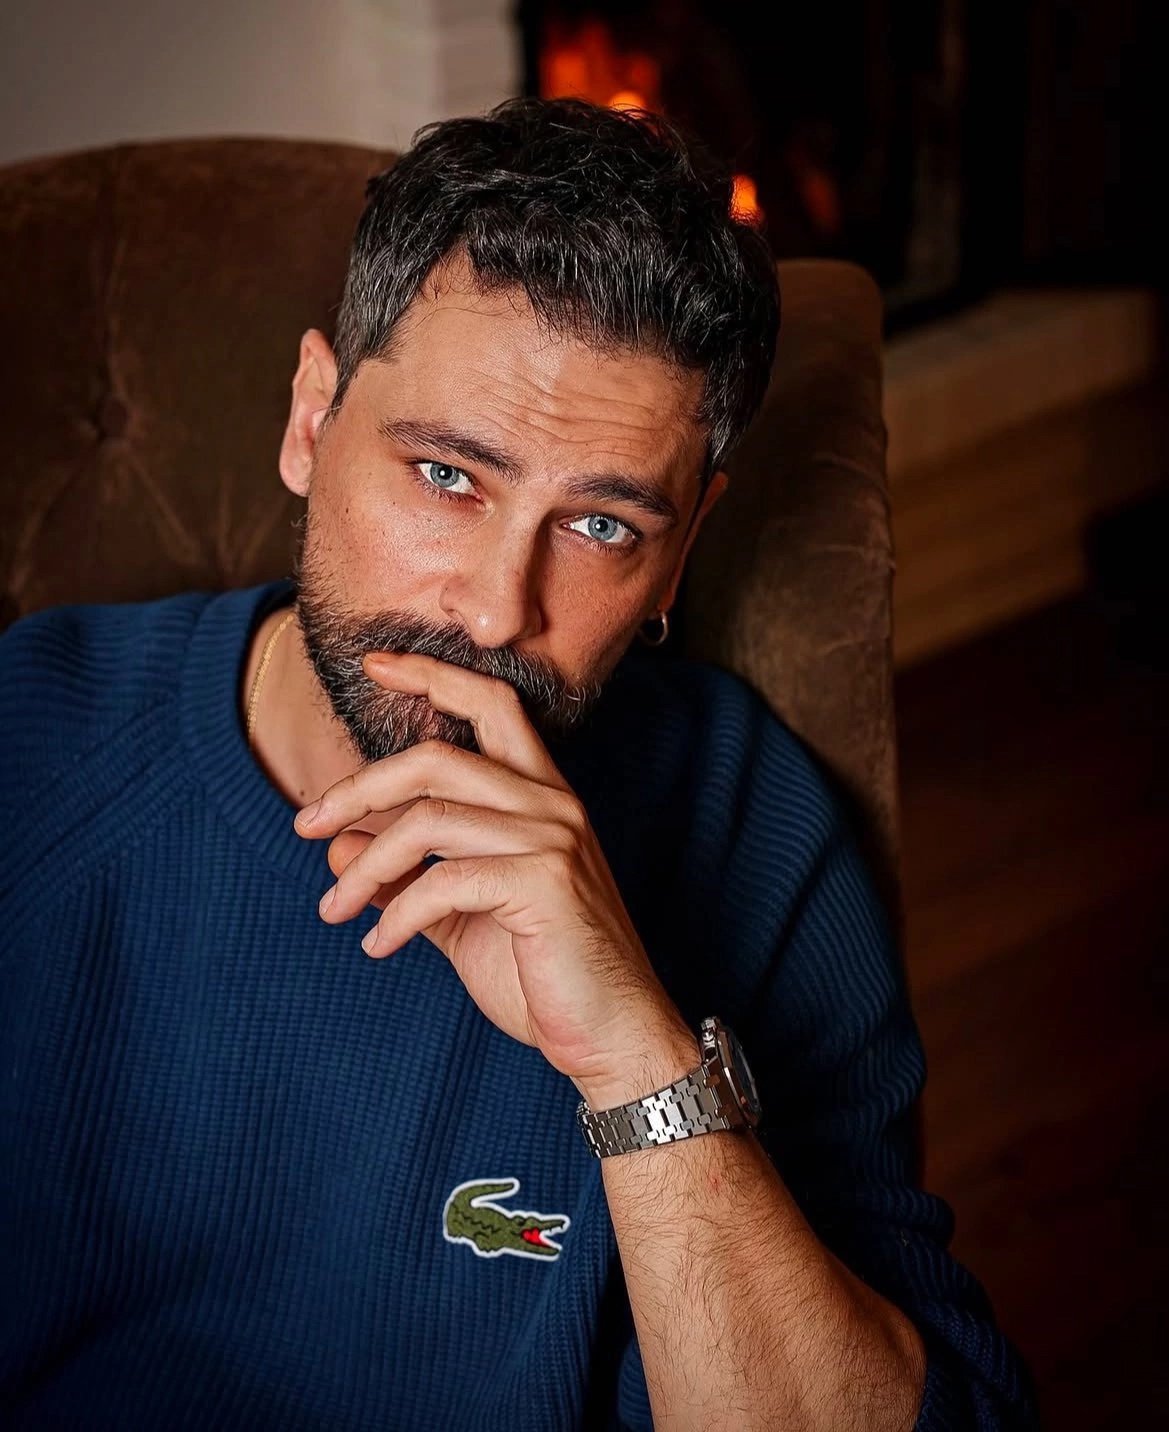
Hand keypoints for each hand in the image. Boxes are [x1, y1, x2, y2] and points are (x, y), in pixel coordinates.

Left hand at [292, 652, 693, 1100]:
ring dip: (364, 867)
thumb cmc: (543, 976)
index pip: (492, 704)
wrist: (611, 1038)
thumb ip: (407, 877)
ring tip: (333, 910)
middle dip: (359, 786)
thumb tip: (340, 845)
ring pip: (429, 818)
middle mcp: (552, 804)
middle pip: (436, 756)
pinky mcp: (545, 883)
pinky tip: (379, 947)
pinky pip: (442, 881)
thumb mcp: (461, 918)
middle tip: (304, 825)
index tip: (376, 662)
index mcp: (541, 797)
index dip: (433, 674)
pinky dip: (396, 915)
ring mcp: (552, 839)